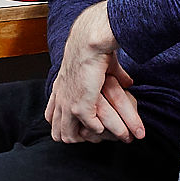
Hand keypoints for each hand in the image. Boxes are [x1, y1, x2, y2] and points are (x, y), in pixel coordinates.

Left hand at [47, 0, 142, 142]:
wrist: (89, 42)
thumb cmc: (95, 48)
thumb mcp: (100, 66)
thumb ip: (113, 76)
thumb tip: (127, 82)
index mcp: (60, 88)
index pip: (52, 116)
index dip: (64, 124)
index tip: (81, 125)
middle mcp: (60, 99)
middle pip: (57, 132)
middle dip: (74, 137)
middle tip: (93, 135)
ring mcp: (68, 105)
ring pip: (69, 136)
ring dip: (87, 138)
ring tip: (102, 134)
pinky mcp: (79, 108)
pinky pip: (88, 129)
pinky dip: (99, 130)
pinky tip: (108, 125)